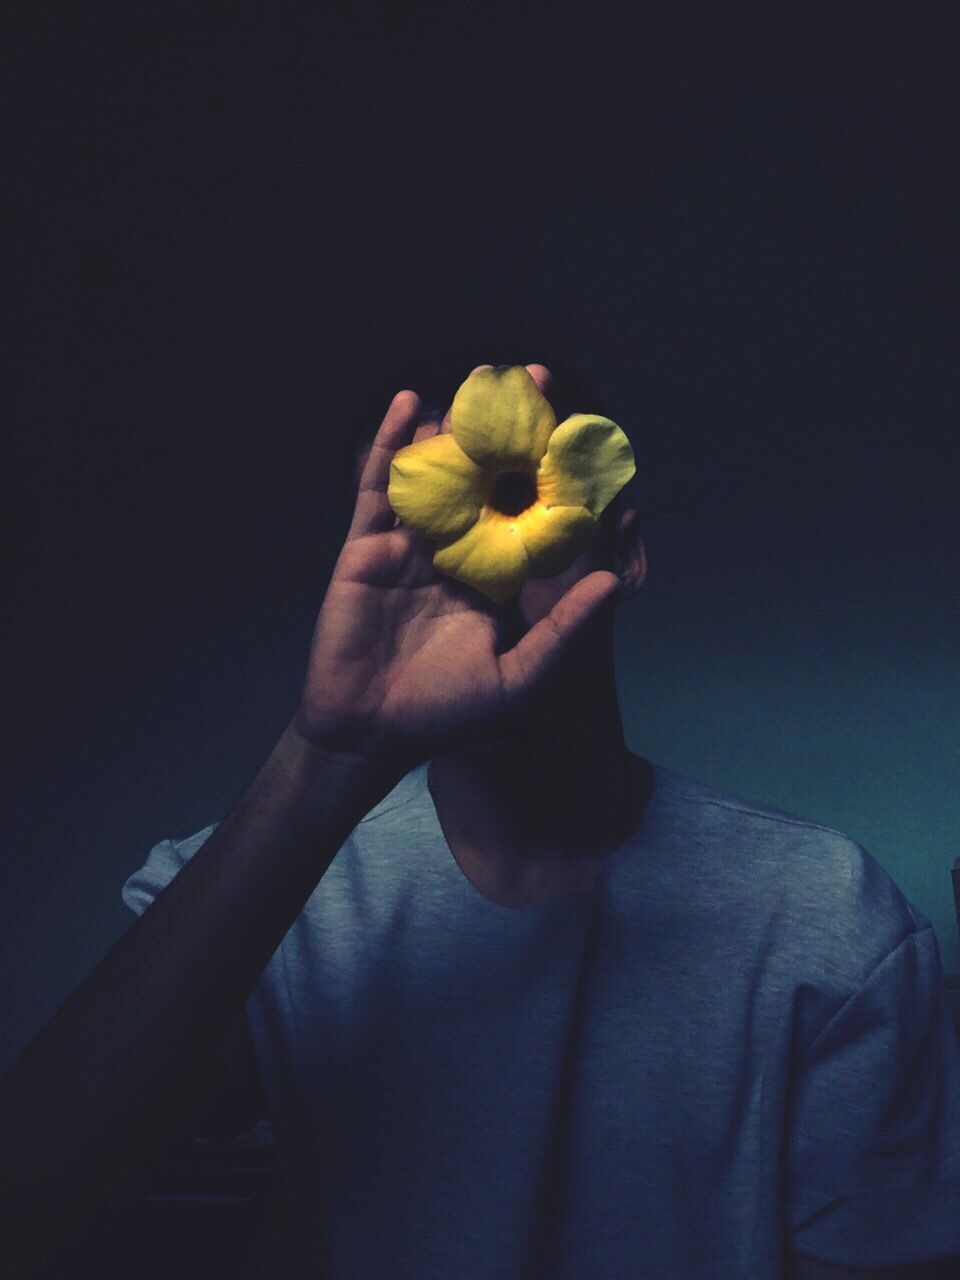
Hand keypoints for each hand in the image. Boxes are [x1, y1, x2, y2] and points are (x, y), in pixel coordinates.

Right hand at [291, 364, 620, 772]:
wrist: (368, 733)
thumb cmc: (446, 714)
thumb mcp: (520, 677)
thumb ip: (565, 630)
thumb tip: (612, 580)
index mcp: (494, 578)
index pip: (527, 514)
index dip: (550, 474)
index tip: (578, 431)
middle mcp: (456, 554)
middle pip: (485, 482)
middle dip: (506, 434)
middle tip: (530, 380)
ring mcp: (409, 547)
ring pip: (436, 476)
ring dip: (454, 429)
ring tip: (478, 379)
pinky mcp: (366, 546)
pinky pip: (379, 488)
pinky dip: (391, 444)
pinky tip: (410, 404)